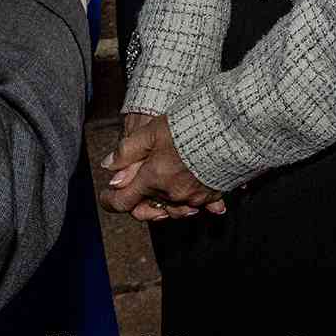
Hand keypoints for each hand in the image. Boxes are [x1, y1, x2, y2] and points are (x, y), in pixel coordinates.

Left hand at [98, 112, 225, 220]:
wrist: (228, 129)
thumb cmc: (188, 127)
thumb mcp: (150, 131)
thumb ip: (127, 150)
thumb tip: (109, 166)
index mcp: (153, 179)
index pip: (123, 201)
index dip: (110, 201)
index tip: (106, 196)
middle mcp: (171, 193)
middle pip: (148, 207)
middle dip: (139, 200)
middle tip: (136, 186)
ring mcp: (192, 197)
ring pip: (172, 208)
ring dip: (164, 202)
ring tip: (162, 187)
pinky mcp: (212, 194)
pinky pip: (199, 205)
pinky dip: (194, 202)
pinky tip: (194, 196)